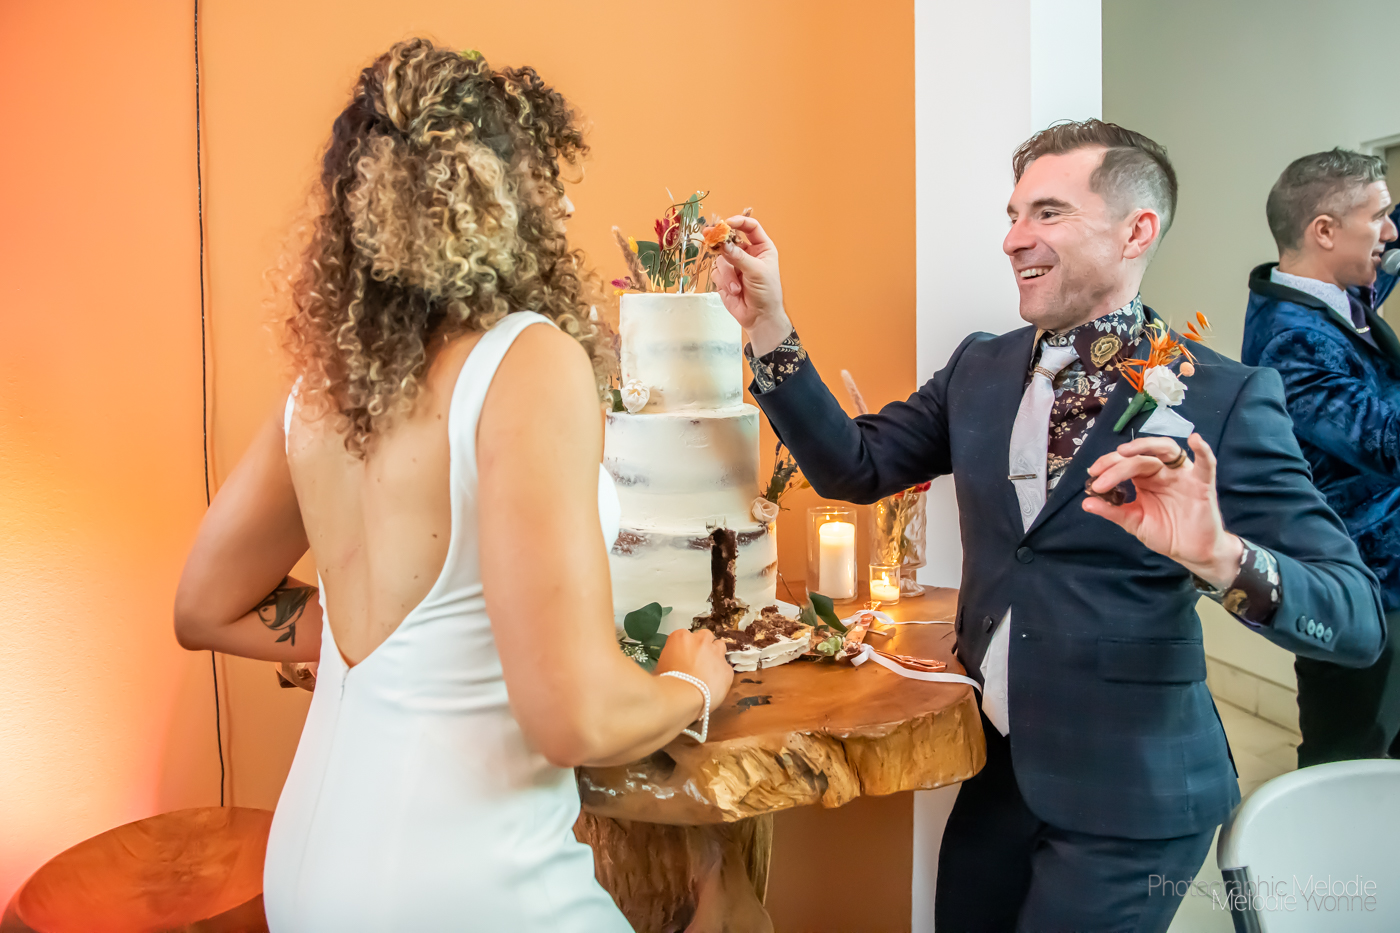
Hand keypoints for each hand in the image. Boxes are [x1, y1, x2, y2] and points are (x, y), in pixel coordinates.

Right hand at [655, 628, 733, 714]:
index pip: (684, 636)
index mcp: (681, 637)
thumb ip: (670, 659)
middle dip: (703, 646)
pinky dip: (721, 674)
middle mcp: (701, 640)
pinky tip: (714, 684)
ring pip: (720, 646)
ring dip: (715, 655)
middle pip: (705, 636)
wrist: (683, 697)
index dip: (684, 647)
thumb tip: (671, 665)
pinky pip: (726, 668)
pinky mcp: (727, 669)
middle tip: (697, 660)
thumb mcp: (660, 666)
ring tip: (709, 669)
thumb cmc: (666, 682)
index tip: (682, 657)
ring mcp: (716, 654)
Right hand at [713, 215, 791, 355]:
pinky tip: (733, 292)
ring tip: (736, 288)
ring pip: (721, 258)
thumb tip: (722, 243)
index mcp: (762, 248)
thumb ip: (738, 256)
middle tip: (709, 234)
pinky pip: (716, 272)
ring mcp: (735, 265)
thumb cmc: (767, 293)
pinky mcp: (724, 278)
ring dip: (727, 274)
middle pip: (730, 239)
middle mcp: (747, 254)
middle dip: (721, 241)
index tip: (727, 223)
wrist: (760, 317)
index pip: (750, 227)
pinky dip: (723, 282)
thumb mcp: (756, 271)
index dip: (739, 222)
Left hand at [1082, 433, 1243, 587]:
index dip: (1108, 466)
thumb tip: (1086, 502)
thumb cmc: (1165, 532)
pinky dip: (1204, 451)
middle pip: (1141, 456)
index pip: (1125, 463)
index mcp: (1145, 478)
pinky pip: (1207, 465)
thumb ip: (1112, 511)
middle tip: (1099, 471)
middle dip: (1117, 463)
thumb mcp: (1133, 521)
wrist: (1190, 551)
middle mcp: (1163, 471)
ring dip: (1146, 446)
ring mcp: (1182, 475)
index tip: (1092, 475)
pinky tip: (1196, 440)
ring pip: (1167, 449)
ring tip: (1125, 451)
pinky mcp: (1202, 484)